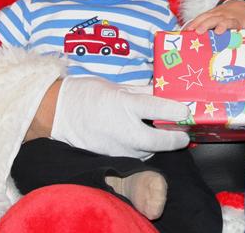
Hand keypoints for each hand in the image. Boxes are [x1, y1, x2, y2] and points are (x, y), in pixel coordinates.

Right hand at [51, 76, 190, 159]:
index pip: (158, 108)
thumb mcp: (117, 86)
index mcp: (124, 105)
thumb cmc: (87, 94)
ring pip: (148, 152)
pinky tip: (145, 140)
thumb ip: (142, 91)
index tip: (187, 112)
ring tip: (165, 134)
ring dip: (159, 145)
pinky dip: (143, 150)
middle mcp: (122, 129)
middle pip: (159, 141)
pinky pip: (134, 156)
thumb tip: (163, 91)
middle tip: (184, 133)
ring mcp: (116, 147)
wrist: (57, 113)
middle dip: (176, 139)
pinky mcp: (110, 157)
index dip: (177, 110)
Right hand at [185, 0, 244, 33]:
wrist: (239, 6)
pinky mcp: (208, 14)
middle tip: (198, 32)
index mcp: (234, 19)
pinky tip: (183, 30)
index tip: (220, 31)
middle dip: (205, 25)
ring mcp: (214, 13)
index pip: (229, 22)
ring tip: (187, 32)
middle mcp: (223, 15)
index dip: (224, 26)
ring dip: (195, 24)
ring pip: (204, 17)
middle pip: (213, 19)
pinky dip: (191, 23)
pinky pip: (199, 17)